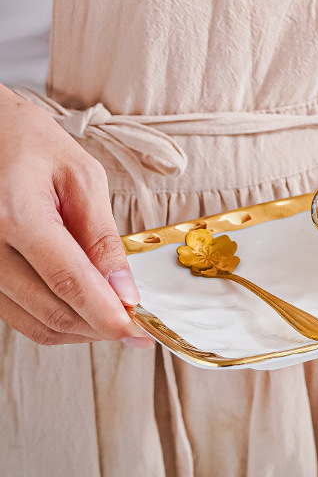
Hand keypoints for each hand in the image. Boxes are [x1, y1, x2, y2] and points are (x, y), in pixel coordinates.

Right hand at [0, 85, 152, 347]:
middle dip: (101, 327)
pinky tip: (85, 307)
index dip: (108, 315)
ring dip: (80, 330)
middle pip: (51, 312)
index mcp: (17, 216)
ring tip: (115, 315)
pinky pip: (18, 316)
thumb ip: (103, 237)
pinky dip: (56, 320)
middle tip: (137, 325)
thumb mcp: (82, 178)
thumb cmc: (33, 145)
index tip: (141, 331)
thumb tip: (125, 291)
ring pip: (34, 324)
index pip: (69, 283)